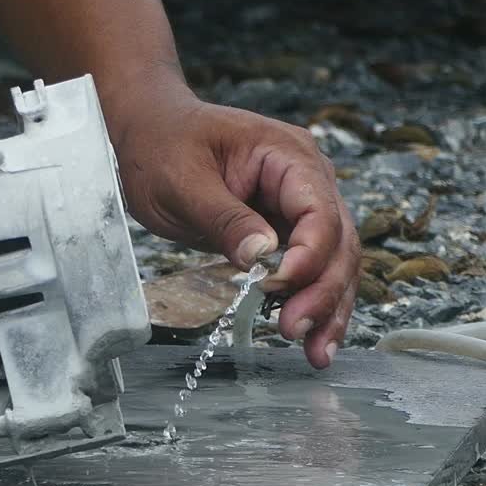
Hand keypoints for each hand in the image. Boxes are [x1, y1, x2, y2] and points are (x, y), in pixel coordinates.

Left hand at [107, 82, 359, 368]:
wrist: (148, 131)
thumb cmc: (162, 145)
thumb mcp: (183, 182)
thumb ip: (224, 218)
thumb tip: (262, 258)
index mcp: (288, 156)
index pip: (319, 211)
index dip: (309, 254)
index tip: (281, 287)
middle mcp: (307, 180)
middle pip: (337, 242)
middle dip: (323, 291)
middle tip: (295, 332)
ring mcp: (298, 206)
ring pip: (333, 261)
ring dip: (329, 308)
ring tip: (316, 354)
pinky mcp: (283, 230)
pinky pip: (309, 269)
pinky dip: (311, 302)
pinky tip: (310, 339)